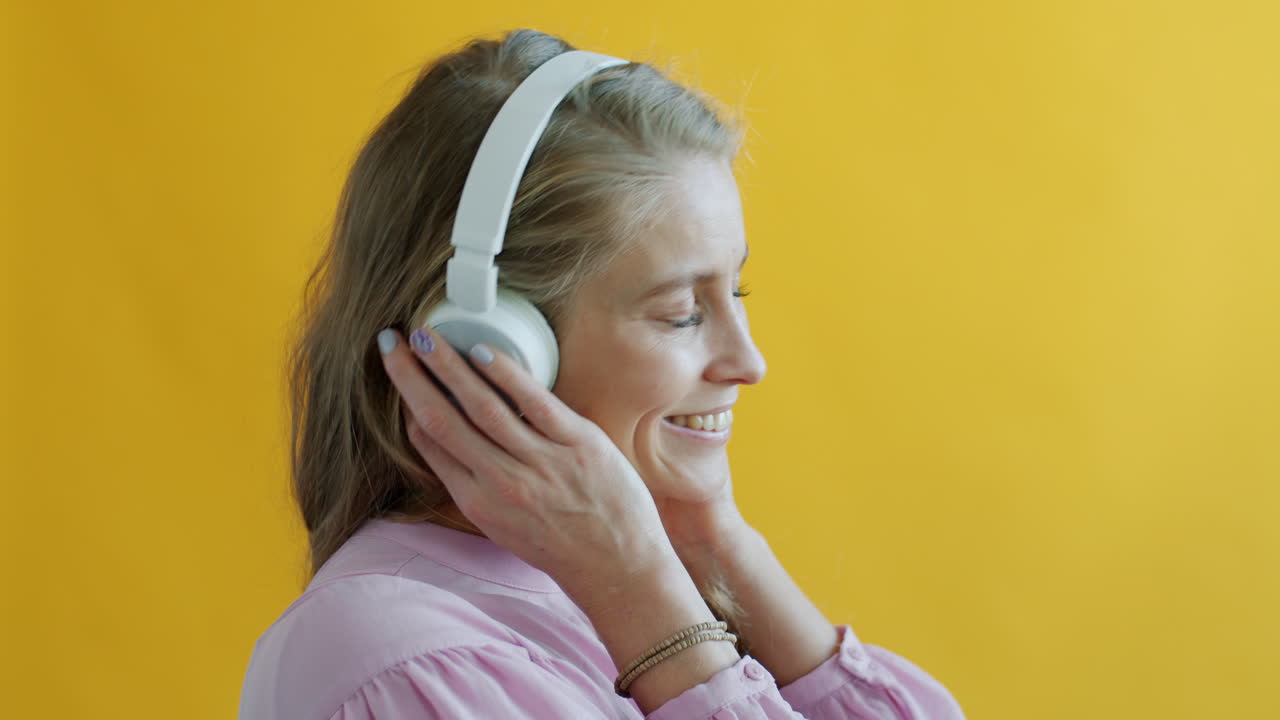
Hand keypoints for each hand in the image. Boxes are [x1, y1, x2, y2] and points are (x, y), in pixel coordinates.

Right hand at [376, 327, 677, 597]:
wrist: (618, 568)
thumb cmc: (561, 545)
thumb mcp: (503, 525)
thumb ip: (475, 483)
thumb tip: (445, 441)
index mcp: (478, 502)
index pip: (430, 442)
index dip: (407, 401)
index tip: (397, 369)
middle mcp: (501, 482)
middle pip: (442, 417)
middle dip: (411, 375)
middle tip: (391, 340)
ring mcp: (540, 463)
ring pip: (481, 405)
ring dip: (448, 365)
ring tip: (427, 335)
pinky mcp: (578, 445)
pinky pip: (533, 402)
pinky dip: (505, 375)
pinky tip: (483, 351)